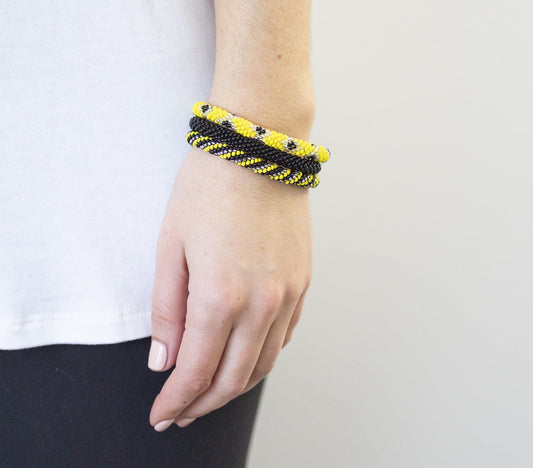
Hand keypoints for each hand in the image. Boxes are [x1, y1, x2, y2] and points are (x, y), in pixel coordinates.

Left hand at [147, 147, 312, 430]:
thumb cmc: (209, 188)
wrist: (259, 147)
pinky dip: (262, 357)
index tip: (162, 415)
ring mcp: (289, 294)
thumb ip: (167, 310)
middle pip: (235, 378)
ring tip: (211, 393)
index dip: (176, 400)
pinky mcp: (303, 282)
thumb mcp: (170, 246)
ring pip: (264, 363)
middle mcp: (263, 303)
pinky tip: (245, 357)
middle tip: (183, 412)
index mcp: (222, 295)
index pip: (197, 370)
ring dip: (235, 386)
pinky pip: (284, 336)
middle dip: (204, 403)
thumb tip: (165, 359)